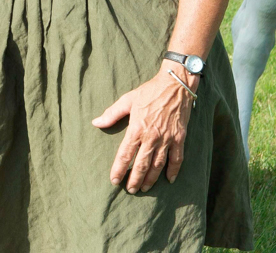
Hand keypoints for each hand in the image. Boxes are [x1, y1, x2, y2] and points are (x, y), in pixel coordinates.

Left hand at [93, 71, 193, 192]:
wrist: (175, 86)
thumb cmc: (149, 92)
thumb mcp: (127, 100)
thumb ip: (112, 113)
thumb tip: (96, 123)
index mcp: (137, 128)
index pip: (125, 154)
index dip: (119, 169)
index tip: (114, 180)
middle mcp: (152, 137)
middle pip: (142, 164)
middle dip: (135, 179)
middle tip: (130, 190)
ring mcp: (167, 139)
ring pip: (158, 165)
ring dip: (151, 179)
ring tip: (144, 188)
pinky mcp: (180, 138)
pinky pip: (177, 159)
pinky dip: (173, 171)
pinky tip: (169, 179)